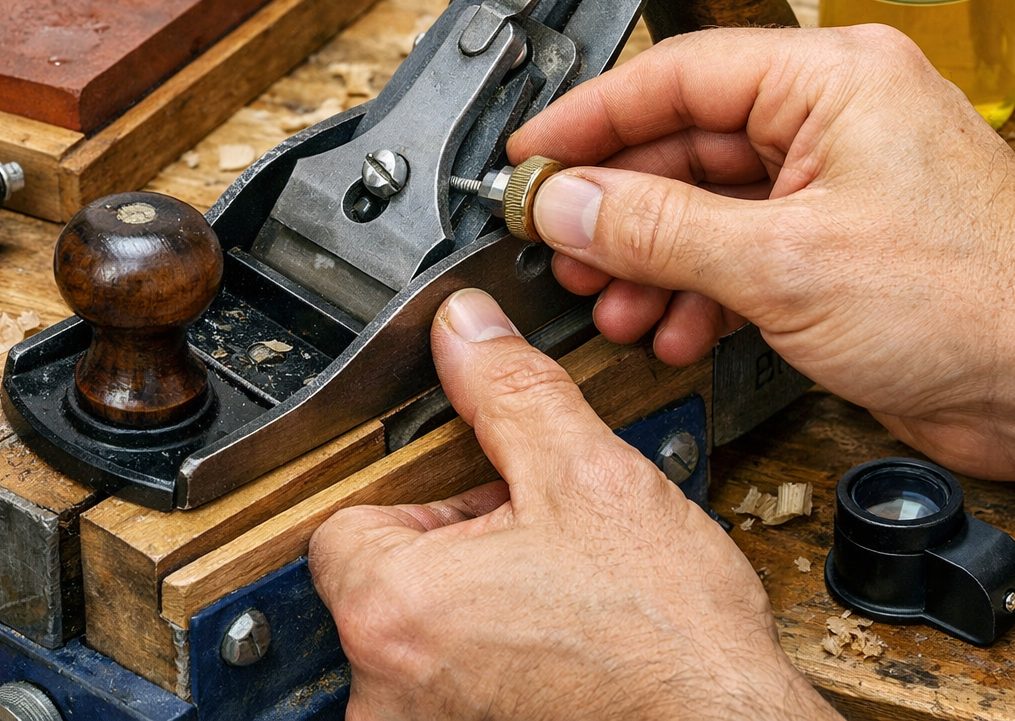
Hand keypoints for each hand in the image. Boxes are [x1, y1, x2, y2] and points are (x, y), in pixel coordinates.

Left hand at [309, 288, 838, 720]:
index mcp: (393, 609)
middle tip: (534, 547)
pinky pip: (450, 685)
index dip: (424, 497)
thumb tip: (465, 330)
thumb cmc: (668, 642)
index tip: (483, 499)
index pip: (346, 520)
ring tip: (554, 598)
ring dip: (473, 608)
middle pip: (382, 580)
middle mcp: (387, 690)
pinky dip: (491, 660)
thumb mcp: (588, 478)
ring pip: (419, 635)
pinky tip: (556, 645)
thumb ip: (509, 390)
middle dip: (453, 552)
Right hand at [509, 24, 1014, 540]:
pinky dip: (697, 290)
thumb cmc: (974, 299)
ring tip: (607, 301)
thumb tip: (565, 204)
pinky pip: (740, 251)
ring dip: (649, 258)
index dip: (588, 118)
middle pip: (684, 143)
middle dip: (615, 205)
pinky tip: (669, 328)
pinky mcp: (839, 246)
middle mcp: (833, 118)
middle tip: (555, 244)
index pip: (676, 73)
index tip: (528, 157)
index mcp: (832, 78)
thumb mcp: (782, 262)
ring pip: (706, 205)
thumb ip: (657, 228)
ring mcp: (836, 184)